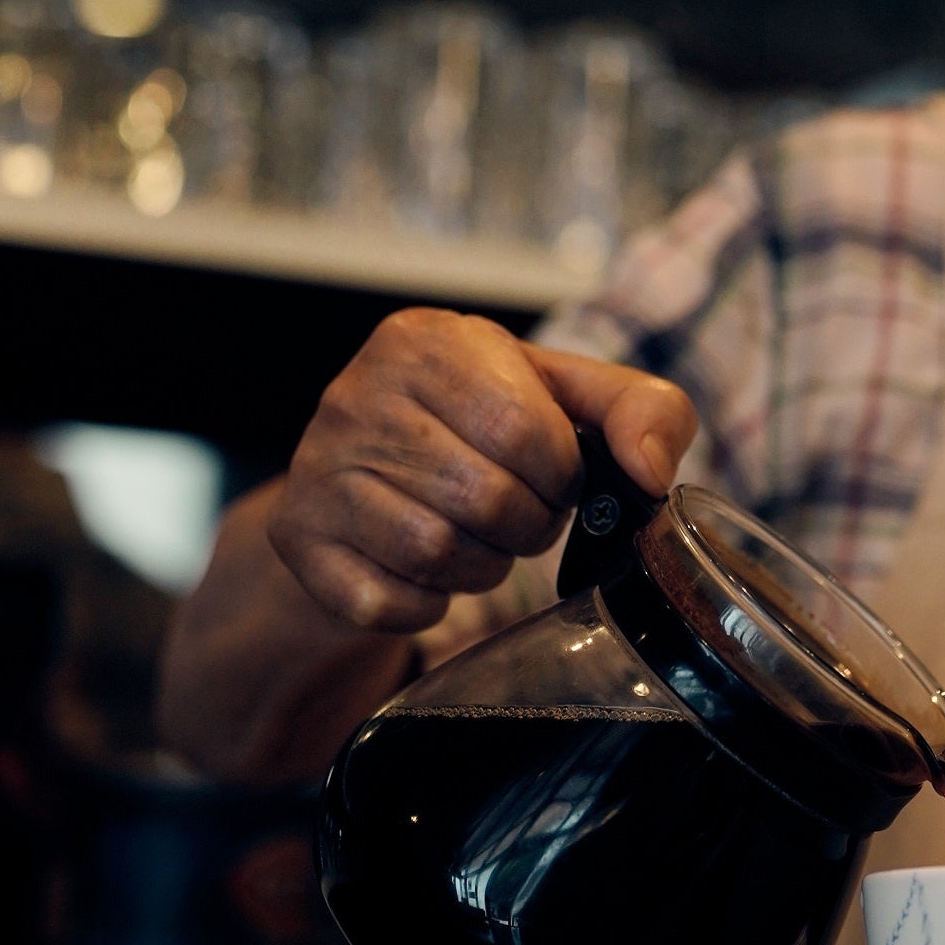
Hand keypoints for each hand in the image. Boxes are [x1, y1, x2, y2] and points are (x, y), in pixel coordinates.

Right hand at [267, 308, 698, 635]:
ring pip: (433, 551)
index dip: (560, 474)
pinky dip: (428, 604)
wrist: (370, 472)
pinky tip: (432, 574)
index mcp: (428, 340)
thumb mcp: (570, 395)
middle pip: (481, 496)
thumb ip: (641, 410)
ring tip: (484, 541)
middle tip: (524, 518)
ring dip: (483, 567)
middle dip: (528, 525)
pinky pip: (383, 600)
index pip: (522, 428)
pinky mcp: (296, 536)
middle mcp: (356, 393)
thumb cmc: (487, 426)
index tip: (557, 478)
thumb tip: (648, 471)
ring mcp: (317, 465)